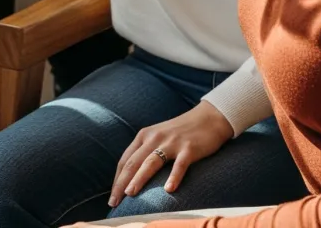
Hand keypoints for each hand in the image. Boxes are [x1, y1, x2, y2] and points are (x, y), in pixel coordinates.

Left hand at [109, 101, 234, 205]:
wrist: (208, 118)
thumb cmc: (180, 133)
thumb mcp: (158, 138)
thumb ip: (145, 153)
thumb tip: (130, 178)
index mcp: (144, 136)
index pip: (126, 160)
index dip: (117, 179)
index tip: (112, 197)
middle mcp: (155, 138)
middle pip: (134, 162)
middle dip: (122, 183)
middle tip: (114, 202)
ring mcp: (172, 142)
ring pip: (151, 162)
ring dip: (139, 178)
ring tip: (131, 194)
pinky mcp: (189, 148)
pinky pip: (180, 164)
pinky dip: (174, 177)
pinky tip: (169, 190)